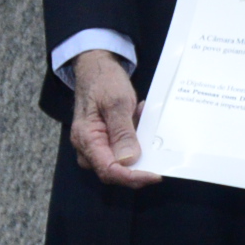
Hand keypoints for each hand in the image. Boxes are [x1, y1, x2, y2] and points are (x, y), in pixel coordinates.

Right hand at [69, 48, 159, 186]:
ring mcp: (95, 145)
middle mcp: (87, 147)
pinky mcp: (104, 141)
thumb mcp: (117, 102)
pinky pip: (122, 151)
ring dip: (138, 148)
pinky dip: (135, 140)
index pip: (109, 170)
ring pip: (120, 163)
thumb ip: (122, 132)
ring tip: (143, 121)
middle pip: (114, 172)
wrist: (95, 68)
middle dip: (139, 165)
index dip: (133, 177)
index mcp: (86, 138)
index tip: (156, 175)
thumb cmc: (103, 81)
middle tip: (157, 147)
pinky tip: (139, 119)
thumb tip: (129, 160)